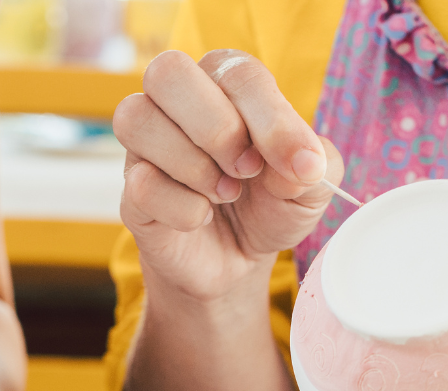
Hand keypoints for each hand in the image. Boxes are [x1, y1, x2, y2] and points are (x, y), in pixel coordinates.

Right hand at [114, 49, 343, 300]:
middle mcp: (176, 103)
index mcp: (225, 84)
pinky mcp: (131, 192)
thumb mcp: (310, 188)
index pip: (237, 73)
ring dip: (193, 166)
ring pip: (137, 119)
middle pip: (167, 71)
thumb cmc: (269, 208)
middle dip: (216, 127)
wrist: (238, 262)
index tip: (298, 165)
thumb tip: (304, 162)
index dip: (270, 119)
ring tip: (225, 194)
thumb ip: (317, 163)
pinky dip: (182, 209)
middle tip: (247, 170)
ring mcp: (145, 146)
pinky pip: (140, 184)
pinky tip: (200, 218)